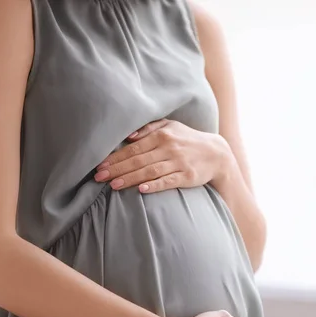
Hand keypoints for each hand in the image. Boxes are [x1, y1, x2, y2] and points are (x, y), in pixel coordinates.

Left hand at [94, 119, 232, 192]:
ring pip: (149, 171)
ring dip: (130, 178)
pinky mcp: (187, 176)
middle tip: (99, 177)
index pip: (133, 148)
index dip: (115, 157)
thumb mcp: (171, 126)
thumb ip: (149, 128)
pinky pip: (168, 181)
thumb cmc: (188, 139)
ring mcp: (179, 162)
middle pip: (138, 160)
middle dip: (117, 169)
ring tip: (113, 185)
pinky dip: (154, 185)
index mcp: (162, 135)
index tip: (100, 165)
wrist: (216, 153)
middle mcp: (169, 147)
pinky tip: (141, 189)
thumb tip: (128, 136)